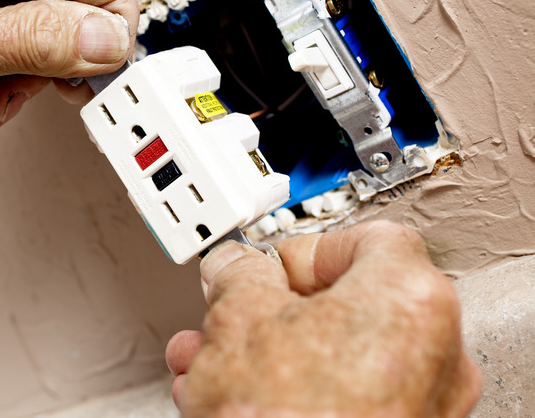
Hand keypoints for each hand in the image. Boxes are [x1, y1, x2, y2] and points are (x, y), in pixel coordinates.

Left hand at [0, 0, 137, 161]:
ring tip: (4, 104)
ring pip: (34, 15)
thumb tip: (105, 36)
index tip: (112, 57)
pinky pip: (4, 34)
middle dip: (67, 44)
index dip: (105, 6)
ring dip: (32, 69)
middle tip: (65, 88)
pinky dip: (6, 75)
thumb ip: (33, 40)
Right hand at [166, 221, 480, 416]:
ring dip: (263, 351)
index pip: (365, 238)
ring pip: (330, 355)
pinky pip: (337, 399)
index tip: (262, 264)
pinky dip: (285, 390)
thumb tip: (235, 269)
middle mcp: (431, 357)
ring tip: (207, 362)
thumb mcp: (238, 317)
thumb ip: (239, 272)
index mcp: (410, 300)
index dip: (302, 245)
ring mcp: (415, 410)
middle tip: (224, 313)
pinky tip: (228, 399)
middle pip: (341, 303)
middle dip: (267, 308)